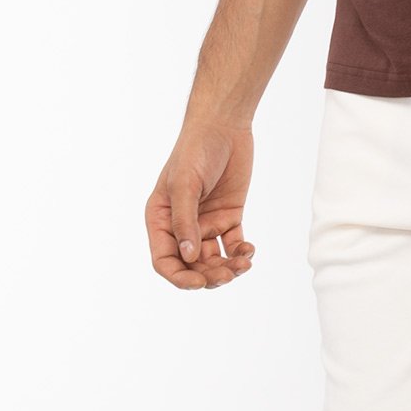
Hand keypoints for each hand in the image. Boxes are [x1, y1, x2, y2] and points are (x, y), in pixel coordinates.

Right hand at [146, 121, 255, 289]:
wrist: (223, 126)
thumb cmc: (195, 150)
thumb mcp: (185, 184)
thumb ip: (185, 221)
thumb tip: (189, 256)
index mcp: (161, 220)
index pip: (164, 260)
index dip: (179, 277)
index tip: (198, 283)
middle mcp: (182, 226)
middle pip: (192, 266)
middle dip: (209, 276)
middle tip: (229, 274)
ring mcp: (206, 223)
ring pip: (214, 261)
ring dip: (228, 268)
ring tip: (244, 264)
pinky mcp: (229, 217)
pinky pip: (233, 246)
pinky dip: (241, 254)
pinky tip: (249, 250)